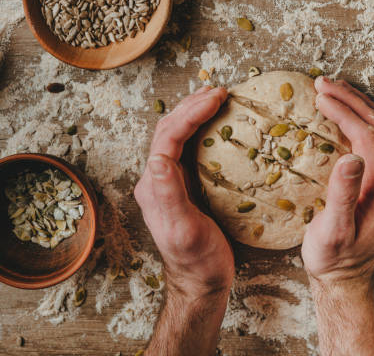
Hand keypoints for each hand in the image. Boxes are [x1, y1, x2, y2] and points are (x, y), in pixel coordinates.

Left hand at [135, 86, 233, 355]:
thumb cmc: (198, 261)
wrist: (202, 282)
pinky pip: (191, 149)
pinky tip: (217, 124)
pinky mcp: (186, 186)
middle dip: (191, 106)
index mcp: (154, 187)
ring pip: (177, 136)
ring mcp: (170, 182)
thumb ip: (168, 195)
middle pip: (169, 130)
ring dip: (194, 113)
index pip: (168, 138)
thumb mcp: (183, 231)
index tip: (215, 97)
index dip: (190, 113)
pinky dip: (202, 129)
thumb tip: (156, 159)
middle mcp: (157, 180)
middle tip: (218, 91)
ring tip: (215, 97)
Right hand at [301, 76, 373, 355]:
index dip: (345, 112)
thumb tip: (351, 157)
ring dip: (359, 105)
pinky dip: (361, 119)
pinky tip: (345, 114)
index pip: (367, 136)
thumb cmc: (334, 257)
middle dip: (351, 100)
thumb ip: (343, 195)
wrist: (344, 276)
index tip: (320, 96)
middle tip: (322, 84)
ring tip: (334, 89)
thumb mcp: (334, 231)